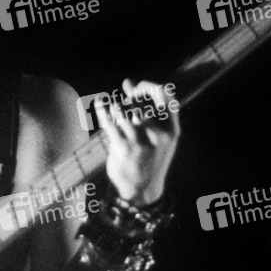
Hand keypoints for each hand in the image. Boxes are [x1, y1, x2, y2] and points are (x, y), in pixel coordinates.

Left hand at [96, 79, 180, 205]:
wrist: (142, 189)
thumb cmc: (148, 156)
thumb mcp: (155, 134)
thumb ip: (144, 107)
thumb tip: (128, 81)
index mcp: (172, 129)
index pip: (165, 94)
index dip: (148, 86)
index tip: (135, 88)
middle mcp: (160, 135)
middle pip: (140, 101)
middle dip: (128, 99)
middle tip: (123, 105)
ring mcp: (142, 142)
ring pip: (123, 110)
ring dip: (116, 107)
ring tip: (114, 110)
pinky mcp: (124, 148)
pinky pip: (109, 122)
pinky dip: (102, 109)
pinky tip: (98, 103)